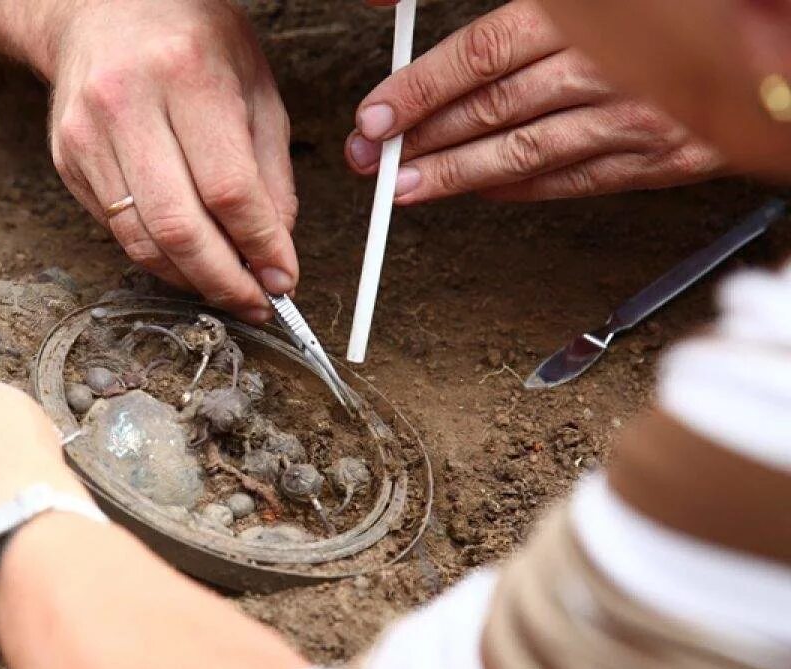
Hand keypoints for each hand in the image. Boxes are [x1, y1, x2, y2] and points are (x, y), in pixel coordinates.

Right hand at [46, 0, 298, 322]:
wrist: (101, 7)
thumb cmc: (190, 39)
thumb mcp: (253, 84)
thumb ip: (270, 168)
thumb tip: (275, 249)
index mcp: (186, 73)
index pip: (229, 188)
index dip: (261, 246)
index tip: (283, 279)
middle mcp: (127, 103)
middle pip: (178, 226)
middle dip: (223, 280)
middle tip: (255, 303)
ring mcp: (87, 134)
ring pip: (140, 239)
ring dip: (189, 279)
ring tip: (225, 289)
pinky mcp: (68, 159)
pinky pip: (116, 230)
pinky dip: (158, 256)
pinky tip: (187, 260)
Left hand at [346, 0, 724, 201]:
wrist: (778, 37)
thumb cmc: (667, 1)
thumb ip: (508, 5)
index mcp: (583, 11)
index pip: (480, 54)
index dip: (420, 89)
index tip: (376, 115)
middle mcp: (611, 66)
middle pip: (494, 109)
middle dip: (423, 139)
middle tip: (375, 158)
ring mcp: (642, 114)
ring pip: (528, 152)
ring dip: (459, 175)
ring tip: (410, 189)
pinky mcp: (669, 154)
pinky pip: (580, 179)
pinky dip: (523, 189)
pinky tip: (482, 191)